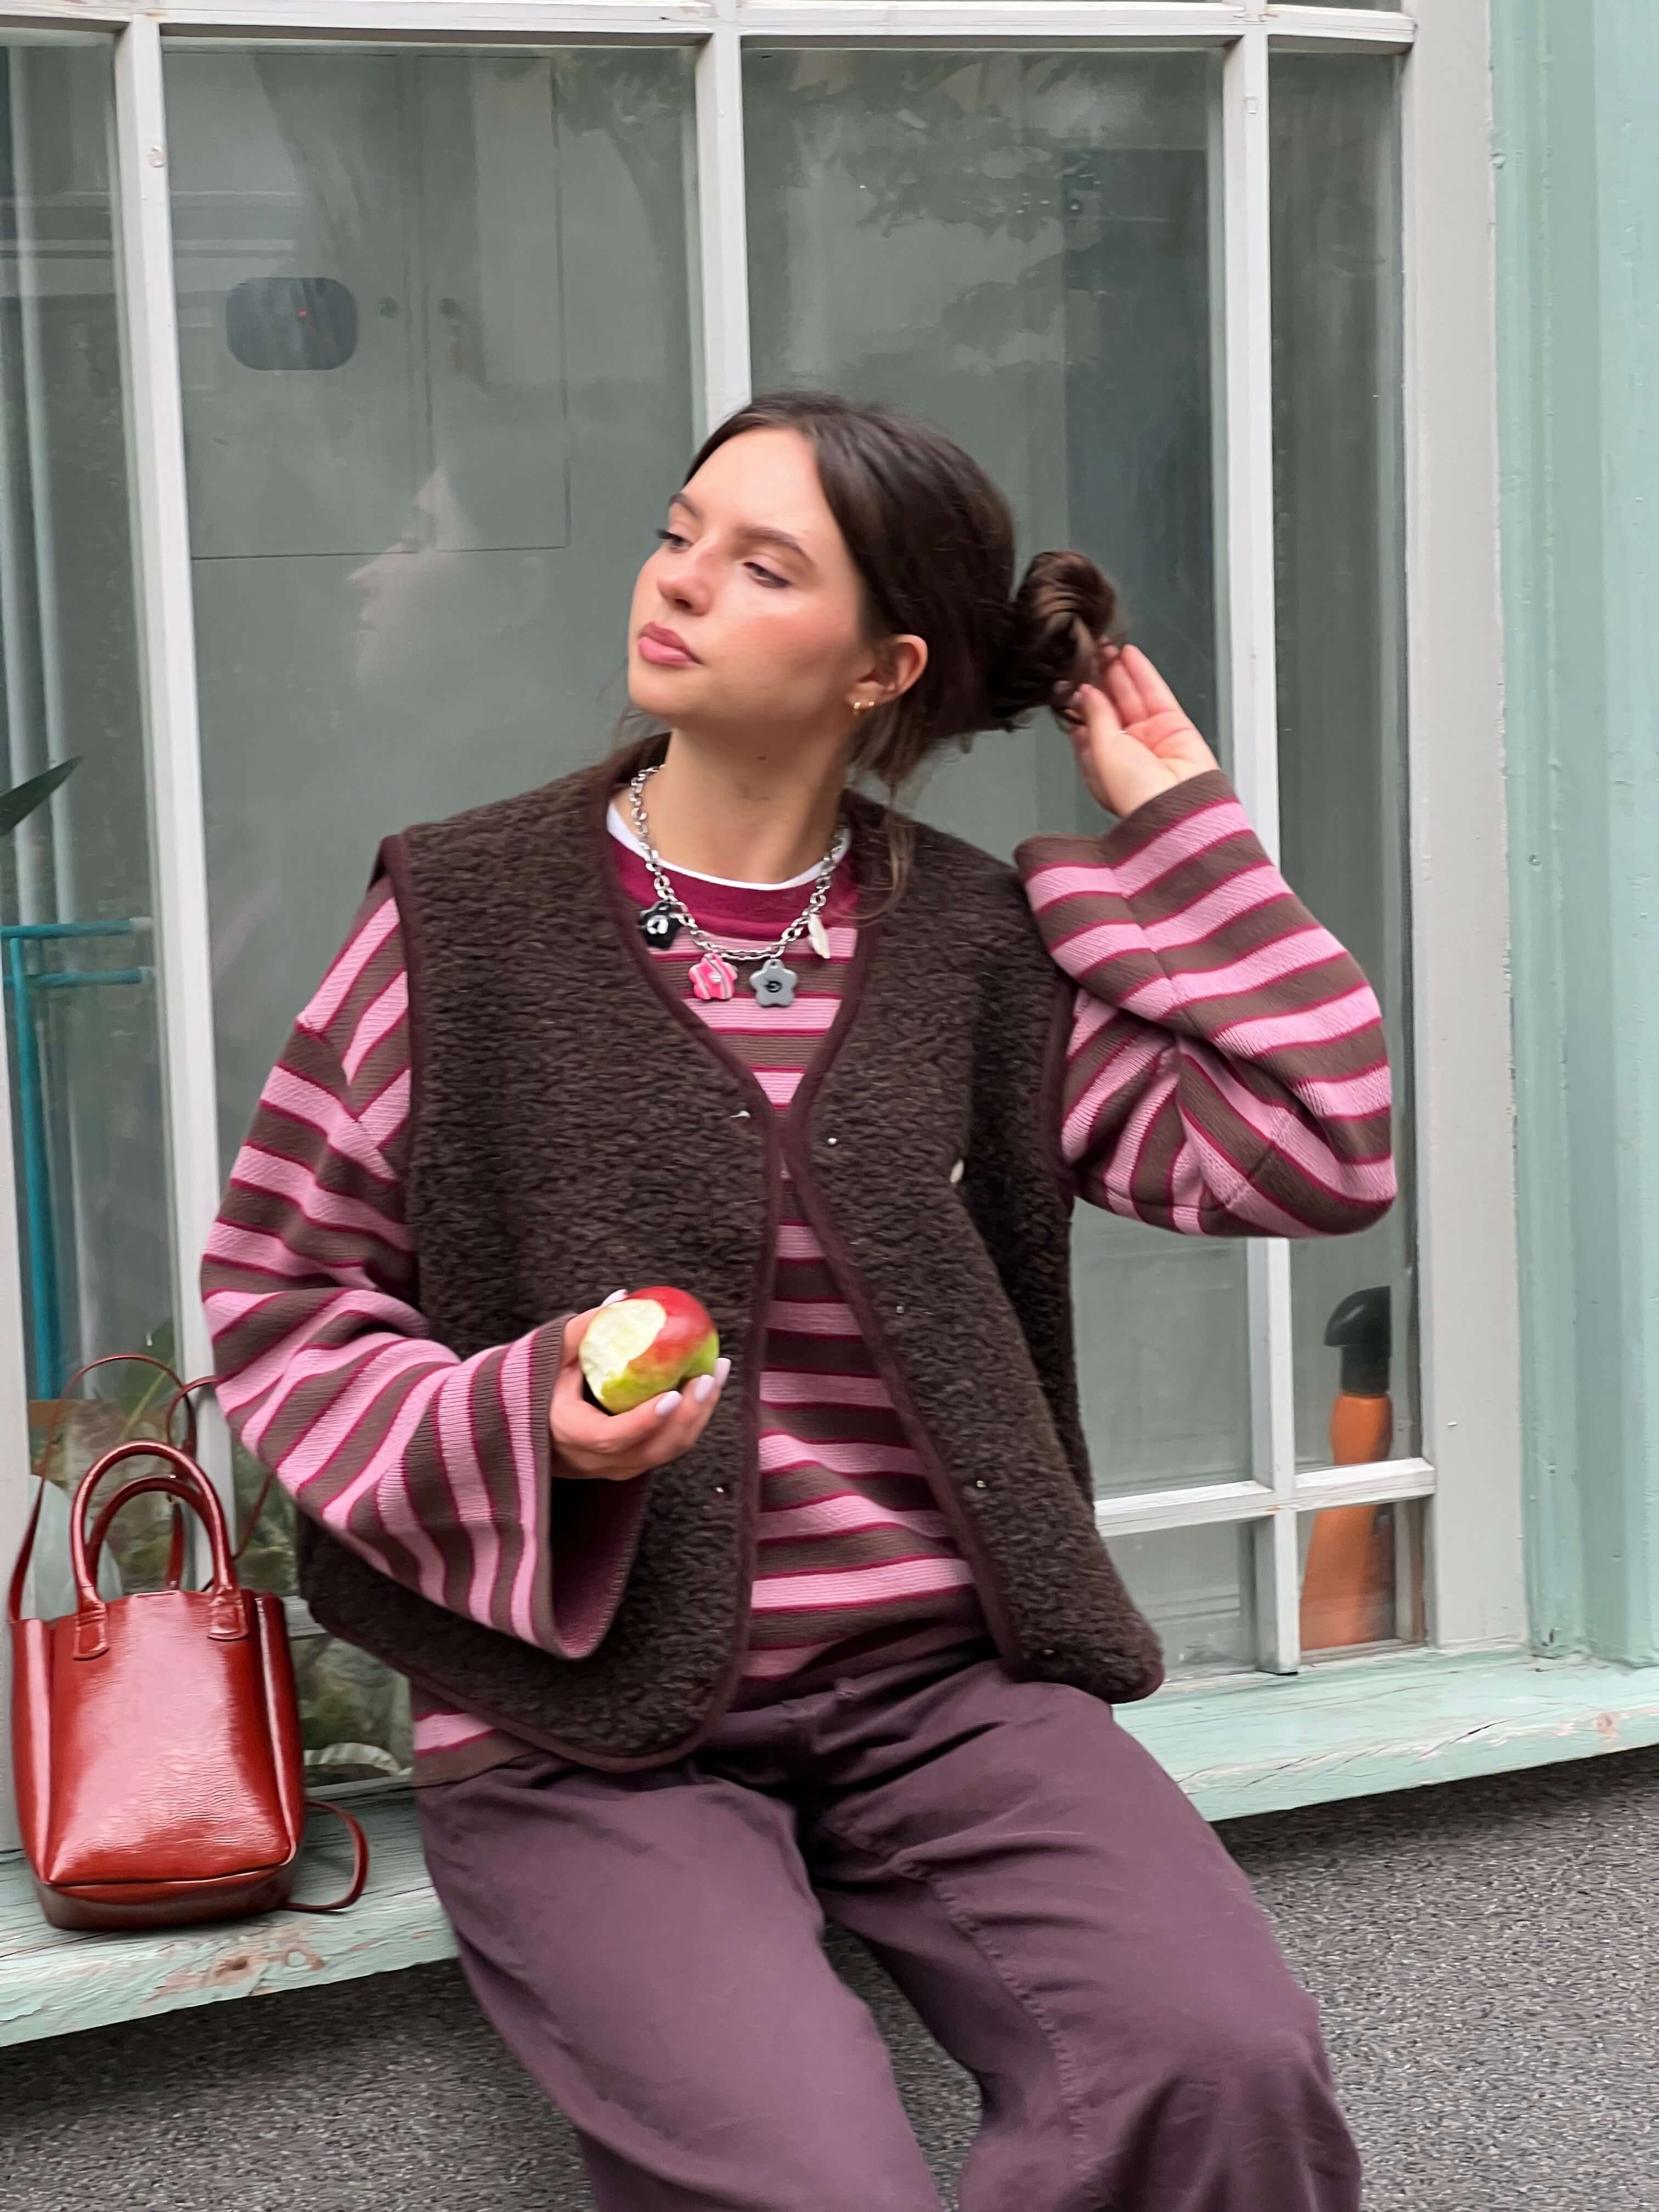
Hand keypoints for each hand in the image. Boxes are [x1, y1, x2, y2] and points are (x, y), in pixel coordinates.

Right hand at [549, 1306, 730, 1482]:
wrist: (527, 1424)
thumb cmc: (536, 1384)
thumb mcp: (550, 1355)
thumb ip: (583, 1329)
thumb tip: (623, 1299)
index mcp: (569, 1432)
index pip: (611, 1437)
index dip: (644, 1420)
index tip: (672, 1394)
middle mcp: (594, 1459)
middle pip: (652, 1450)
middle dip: (688, 1415)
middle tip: (707, 1376)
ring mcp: (615, 1466)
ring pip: (666, 1452)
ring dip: (698, 1416)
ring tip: (716, 1374)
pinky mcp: (631, 1463)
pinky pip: (667, 1447)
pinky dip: (690, 1420)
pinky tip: (705, 1387)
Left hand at [1064, 644, 1220, 819]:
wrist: (1178, 808)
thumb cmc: (1137, 797)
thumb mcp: (1102, 752)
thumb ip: (1096, 717)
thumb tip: (1087, 692)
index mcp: (1102, 764)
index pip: (1088, 724)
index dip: (1081, 700)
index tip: (1073, 678)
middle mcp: (1127, 751)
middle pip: (1110, 706)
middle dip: (1100, 679)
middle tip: (1089, 653)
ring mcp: (1151, 737)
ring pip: (1132, 696)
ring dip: (1119, 671)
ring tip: (1106, 647)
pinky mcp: (1175, 726)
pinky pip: (1156, 693)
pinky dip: (1142, 672)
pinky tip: (1129, 655)